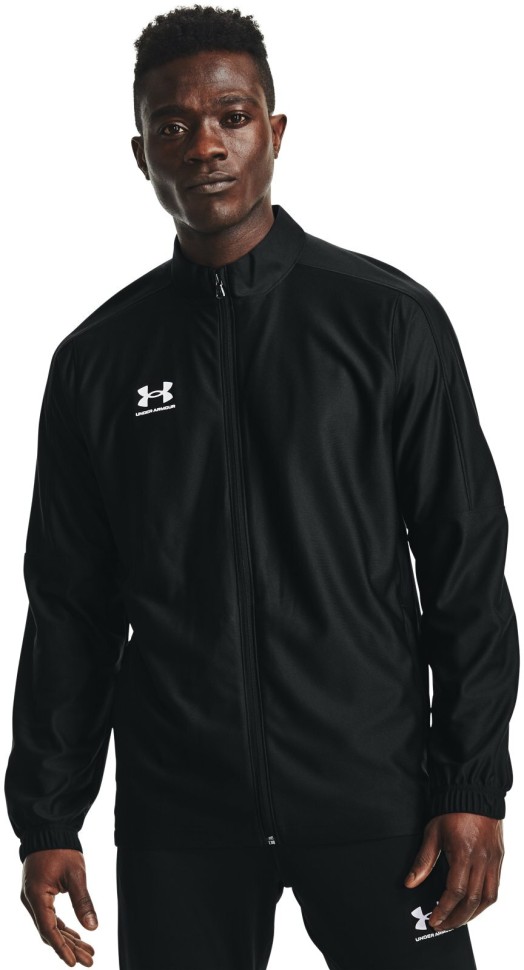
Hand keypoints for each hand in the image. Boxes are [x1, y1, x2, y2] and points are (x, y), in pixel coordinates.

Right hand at [20, 849, 96, 965]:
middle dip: (70, 947)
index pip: (48, 929)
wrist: (48, 831)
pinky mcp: (39, 896)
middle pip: (50, 932)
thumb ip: (82, 901)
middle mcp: (31, 901)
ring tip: (88, 952)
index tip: (73, 963)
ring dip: (68, 939)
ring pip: (51, 926)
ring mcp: (33, 899)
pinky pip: (50, 917)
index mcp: (36, 896)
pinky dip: (63, 928)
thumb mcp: (75, 874)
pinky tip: (77, 937)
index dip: (61, 947)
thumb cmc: (61, 849)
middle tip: (90, 960)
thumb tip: (92, 928)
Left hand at [404, 812, 503, 929]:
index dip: (444, 909)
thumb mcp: (432, 833)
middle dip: (457, 918)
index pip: (455, 892)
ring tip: (458, 920)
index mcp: (463, 853)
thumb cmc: (452, 811)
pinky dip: (484, 901)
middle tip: (443, 925)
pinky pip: (495, 887)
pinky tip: (473, 905)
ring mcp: (493, 860)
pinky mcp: (499, 858)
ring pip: (487, 898)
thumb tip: (410, 883)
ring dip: (473, 914)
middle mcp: (482, 860)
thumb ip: (423, 861)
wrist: (473, 792)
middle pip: (472, 900)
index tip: (435, 920)